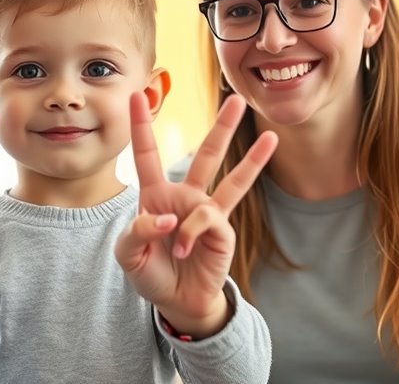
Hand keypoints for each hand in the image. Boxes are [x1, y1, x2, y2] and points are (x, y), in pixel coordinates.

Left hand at [114, 92, 277, 337]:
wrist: (176, 303)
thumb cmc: (151, 273)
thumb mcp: (127, 254)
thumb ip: (136, 231)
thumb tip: (168, 219)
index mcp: (156, 195)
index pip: (147, 153)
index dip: (141, 125)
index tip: (137, 94)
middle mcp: (186, 197)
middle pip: (206, 155)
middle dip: (222, 127)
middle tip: (236, 98)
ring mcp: (207, 212)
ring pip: (231, 178)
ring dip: (252, 158)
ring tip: (270, 137)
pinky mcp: (222, 231)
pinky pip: (207, 219)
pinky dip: (190, 232)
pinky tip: (182, 250)